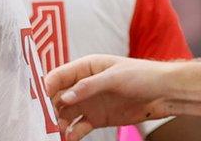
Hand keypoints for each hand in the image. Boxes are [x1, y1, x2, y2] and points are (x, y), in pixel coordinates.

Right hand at [45, 55, 178, 140]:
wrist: (164, 93)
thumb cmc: (142, 75)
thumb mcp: (115, 77)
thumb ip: (89, 86)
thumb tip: (65, 97)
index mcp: (86, 67)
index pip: (59, 76)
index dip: (46, 87)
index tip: (36, 101)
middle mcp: (84, 85)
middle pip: (58, 97)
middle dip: (48, 109)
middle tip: (42, 121)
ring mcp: (90, 102)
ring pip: (66, 114)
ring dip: (58, 123)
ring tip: (55, 132)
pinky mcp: (97, 118)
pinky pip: (78, 126)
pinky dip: (72, 133)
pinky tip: (69, 138)